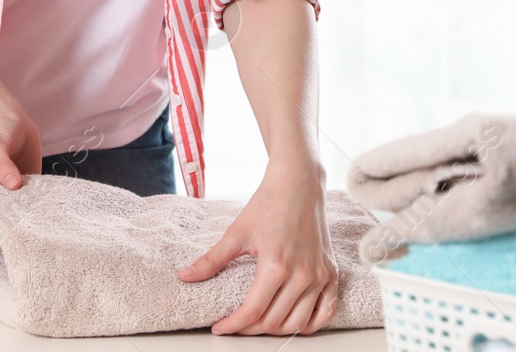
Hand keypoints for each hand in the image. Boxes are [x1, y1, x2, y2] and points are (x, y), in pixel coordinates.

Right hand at [0, 93, 40, 243]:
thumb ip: (2, 166)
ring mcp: (9, 194)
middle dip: (12, 232)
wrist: (8, 114)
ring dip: (28, 222)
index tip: (8, 237)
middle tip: (30, 233)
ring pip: (18, 217)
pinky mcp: (25, 186)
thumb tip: (13, 185)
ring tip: (42, 224)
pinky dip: (39, 208)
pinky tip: (50, 209)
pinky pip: (32, 203)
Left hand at [176, 161, 337, 335]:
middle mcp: (302, 275)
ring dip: (276, 331)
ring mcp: (319, 276)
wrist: (298, 184)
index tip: (219, 327)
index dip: (233, 325)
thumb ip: (212, 260)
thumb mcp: (236, 232)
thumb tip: (184, 276)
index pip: (252, 311)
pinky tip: (291, 323)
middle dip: (250, 330)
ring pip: (298, 323)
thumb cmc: (268, 204)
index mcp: (276, 266)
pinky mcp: (331, 274)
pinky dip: (308, 325)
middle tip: (234, 325)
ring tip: (257, 324)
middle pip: (274, 321)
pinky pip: (325, 312)